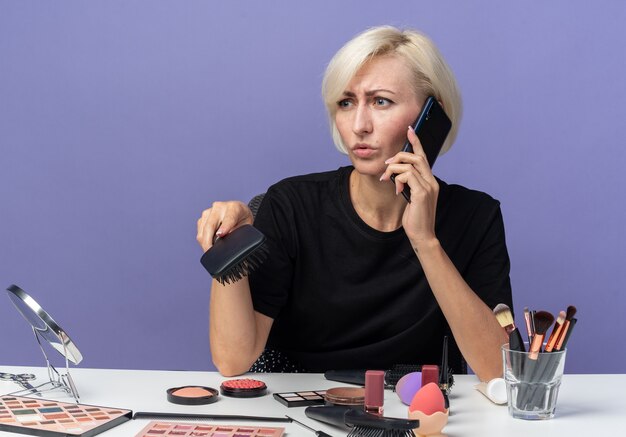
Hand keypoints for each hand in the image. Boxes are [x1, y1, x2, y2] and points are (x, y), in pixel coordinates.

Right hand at [196, 201, 253, 251]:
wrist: (238, 210)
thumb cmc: (242, 219)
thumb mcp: (246, 225)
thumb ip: (238, 232)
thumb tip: (227, 241)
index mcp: (234, 208)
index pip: (228, 218)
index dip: (224, 227)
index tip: (220, 235)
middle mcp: (219, 206)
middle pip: (210, 225)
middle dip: (208, 241)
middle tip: (210, 253)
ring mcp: (209, 211)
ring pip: (203, 229)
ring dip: (204, 242)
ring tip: (210, 251)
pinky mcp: (203, 217)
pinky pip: (200, 231)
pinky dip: (203, 240)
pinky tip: (209, 244)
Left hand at [380, 126, 438, 245]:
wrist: (422, 235)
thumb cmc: (415, 218)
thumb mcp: (410, 197)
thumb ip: (407, 184)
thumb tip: (396, 174)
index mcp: (430, 182)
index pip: (423, 157)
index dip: (416, 142)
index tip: (410, 130)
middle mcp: (431, 182)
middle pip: (416, 157)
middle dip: (399, 157)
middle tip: (386, 166)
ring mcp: (428, 187)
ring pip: (409, 165)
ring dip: (393, 170)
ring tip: (386, 180)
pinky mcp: (422, 193)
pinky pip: (407, 176)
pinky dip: (398, 179)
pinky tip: (396, 190)